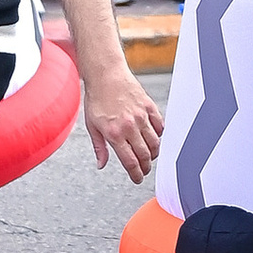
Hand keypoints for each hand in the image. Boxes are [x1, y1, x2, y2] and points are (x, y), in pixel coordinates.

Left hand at [82, 60, 163, 181]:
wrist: (106, 74)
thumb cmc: (97, 98)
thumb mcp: (92, 125)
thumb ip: (99, 147)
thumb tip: (101, 164)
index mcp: (114, 133)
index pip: (130, 162)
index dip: (136, 174)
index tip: (137, 179)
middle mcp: (129, 126)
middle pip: (144, 155)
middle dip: (145, 167)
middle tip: (144, 170)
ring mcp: (141, 116)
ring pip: (155, 143)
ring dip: (153, 154)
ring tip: (148, 156)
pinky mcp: (149, 106)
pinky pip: (160, 126)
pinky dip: (159, 135)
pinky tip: (153, 137)